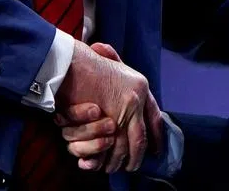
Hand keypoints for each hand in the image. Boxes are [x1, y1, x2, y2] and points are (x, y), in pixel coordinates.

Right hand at [56, 41, 162, 172]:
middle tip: (132, 166)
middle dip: (136, 157)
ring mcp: (121, 114)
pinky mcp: (104, 124)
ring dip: (118, 161)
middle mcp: (135, 102)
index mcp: (141, 87)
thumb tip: (128, 83)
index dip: (157, 136)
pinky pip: (108, 149)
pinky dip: (103, 159)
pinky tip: (99, 163)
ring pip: (123, 147)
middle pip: (140, 140)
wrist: (71, 62)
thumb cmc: (88, 62)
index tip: (156, 150)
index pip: (155, 118)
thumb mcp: (114, 64)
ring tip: (114, 167)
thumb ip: (123, 72)